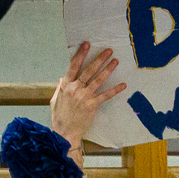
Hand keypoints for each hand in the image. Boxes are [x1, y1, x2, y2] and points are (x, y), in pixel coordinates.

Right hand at [50, 42, 125, 164]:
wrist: (65, 133)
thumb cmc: (58, 117)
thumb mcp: (55, 100)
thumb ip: (60, 87)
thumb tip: (62, 77)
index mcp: (65, 85)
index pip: (73, 66)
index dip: (80, 54)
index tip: (87, 44)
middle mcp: (75, 89)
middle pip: (88, 70)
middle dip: (99, 59)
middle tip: (108, 50)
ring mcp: (84, 97)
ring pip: (98, 80)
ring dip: (108, 70)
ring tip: (115, 61)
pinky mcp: (92, 105)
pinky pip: (105, 96)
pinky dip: (115, 90)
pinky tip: (123, 85)